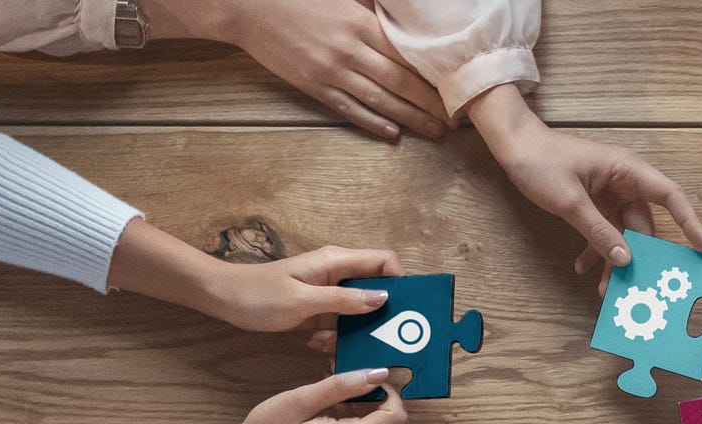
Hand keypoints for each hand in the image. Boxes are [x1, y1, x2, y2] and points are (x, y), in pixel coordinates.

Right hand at [144, 369, 409, 423]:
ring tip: (327, 397)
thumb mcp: (300, 401)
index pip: (397, 418)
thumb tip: (378, 373)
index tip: (370, 378)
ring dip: (358, 410)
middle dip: (371, 399)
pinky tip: (322, 413)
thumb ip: (341, 386)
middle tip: (343, 380)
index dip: (391, 393)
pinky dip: (347, 423)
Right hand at [146, 0, 456, 138]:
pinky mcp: (312, 86)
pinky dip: (372, 123)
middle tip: (453, 122)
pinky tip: (392, 133)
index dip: (432, 76)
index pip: (406, 56)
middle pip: (399, 82)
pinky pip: (348, 109)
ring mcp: (330, 71)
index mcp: (359, 23)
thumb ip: (372, 11)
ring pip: (379, 101)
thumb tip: (403, 23)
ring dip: (409, 119)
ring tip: (433, 132)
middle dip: (429, 104)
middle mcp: (348, 50)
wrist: (247, 6)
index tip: (454, 89)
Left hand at [202, 246, 406, 332]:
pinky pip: (340, 320)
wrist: (223, 298)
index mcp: (336, 262)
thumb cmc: (258, 295)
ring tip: (334, 344)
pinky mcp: (319, 307)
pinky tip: (319, 344)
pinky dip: (336, 334)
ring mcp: (328, 290)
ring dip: (354, 329)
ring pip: (359, 308)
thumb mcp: (302, 301)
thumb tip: (382, 298)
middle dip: (380, 312)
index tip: (405, 308)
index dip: (400, 280)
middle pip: (376, 287)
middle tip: (383, 336)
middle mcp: (337, 273)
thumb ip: (343, 300)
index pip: (384, 261)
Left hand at [468, 85, 701, 294]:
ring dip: (614, 260)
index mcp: (628, 171)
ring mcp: (610, 194)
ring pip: (623, 234)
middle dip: (640, 257)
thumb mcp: (570, 202)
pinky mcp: (594, 204)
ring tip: (604, 288)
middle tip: (639, 286)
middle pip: (644, 225)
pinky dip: (596, 250)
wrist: (514, 147)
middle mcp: (625, 183)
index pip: (670, 196)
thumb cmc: (542, 162)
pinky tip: (582, 268)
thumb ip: (599, 232)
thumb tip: (626, 260)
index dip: (690, 221)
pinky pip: (604, 232)